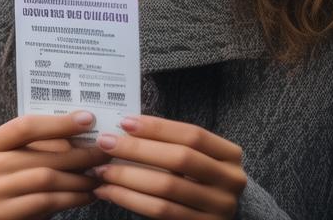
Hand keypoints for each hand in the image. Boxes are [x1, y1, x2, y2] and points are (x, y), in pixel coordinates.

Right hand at [0, 111, 110, 219]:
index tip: (88, 119)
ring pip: (47, 178)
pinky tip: (87, 195)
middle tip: (104, 153)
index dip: (59, 122)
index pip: (26, 126)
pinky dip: (72, 197)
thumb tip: (83, 129)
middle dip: (80, 154)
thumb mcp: (18, 158)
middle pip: (43, 155)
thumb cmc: (12, 181)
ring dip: (79, 178)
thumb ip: (41, 145)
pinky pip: (47, 201)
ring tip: (98, 176)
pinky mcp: (6, 213)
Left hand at [90, 115, 246, 218]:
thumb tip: (125, 127)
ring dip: (127, 177)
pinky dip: (130, 199)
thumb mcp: (193, 160)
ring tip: (101, 170)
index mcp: (230, 156)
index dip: (158, 127)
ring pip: (167, 187)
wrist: (212, 217)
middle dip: (137, 150)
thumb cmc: (195, 181)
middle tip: (105, 143)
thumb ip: (169, 145)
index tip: (125, 122)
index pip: (193, 135)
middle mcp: (231, 180)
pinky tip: (109, 191)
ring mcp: (220, 207)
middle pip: (180, 159)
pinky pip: (160, 211)